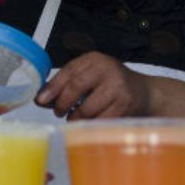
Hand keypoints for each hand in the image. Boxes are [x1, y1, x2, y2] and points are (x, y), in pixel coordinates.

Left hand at [35, 52, 151, 119]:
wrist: (144, 93)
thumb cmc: (111, 85)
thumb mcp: (90, 75)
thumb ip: (67, 83)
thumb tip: (40, 98)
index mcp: (94, 60)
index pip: (68, 72)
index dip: (52, 87)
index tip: (41, 100)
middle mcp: (107, 69)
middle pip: (75, 88)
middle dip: (62, 104)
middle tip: (59, 111)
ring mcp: (117, 87)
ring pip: (86, 109)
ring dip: (75, 118)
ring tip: (76, 117)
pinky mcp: (124, 105)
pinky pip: (99, 121)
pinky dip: (90, 124)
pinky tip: (91, 121)